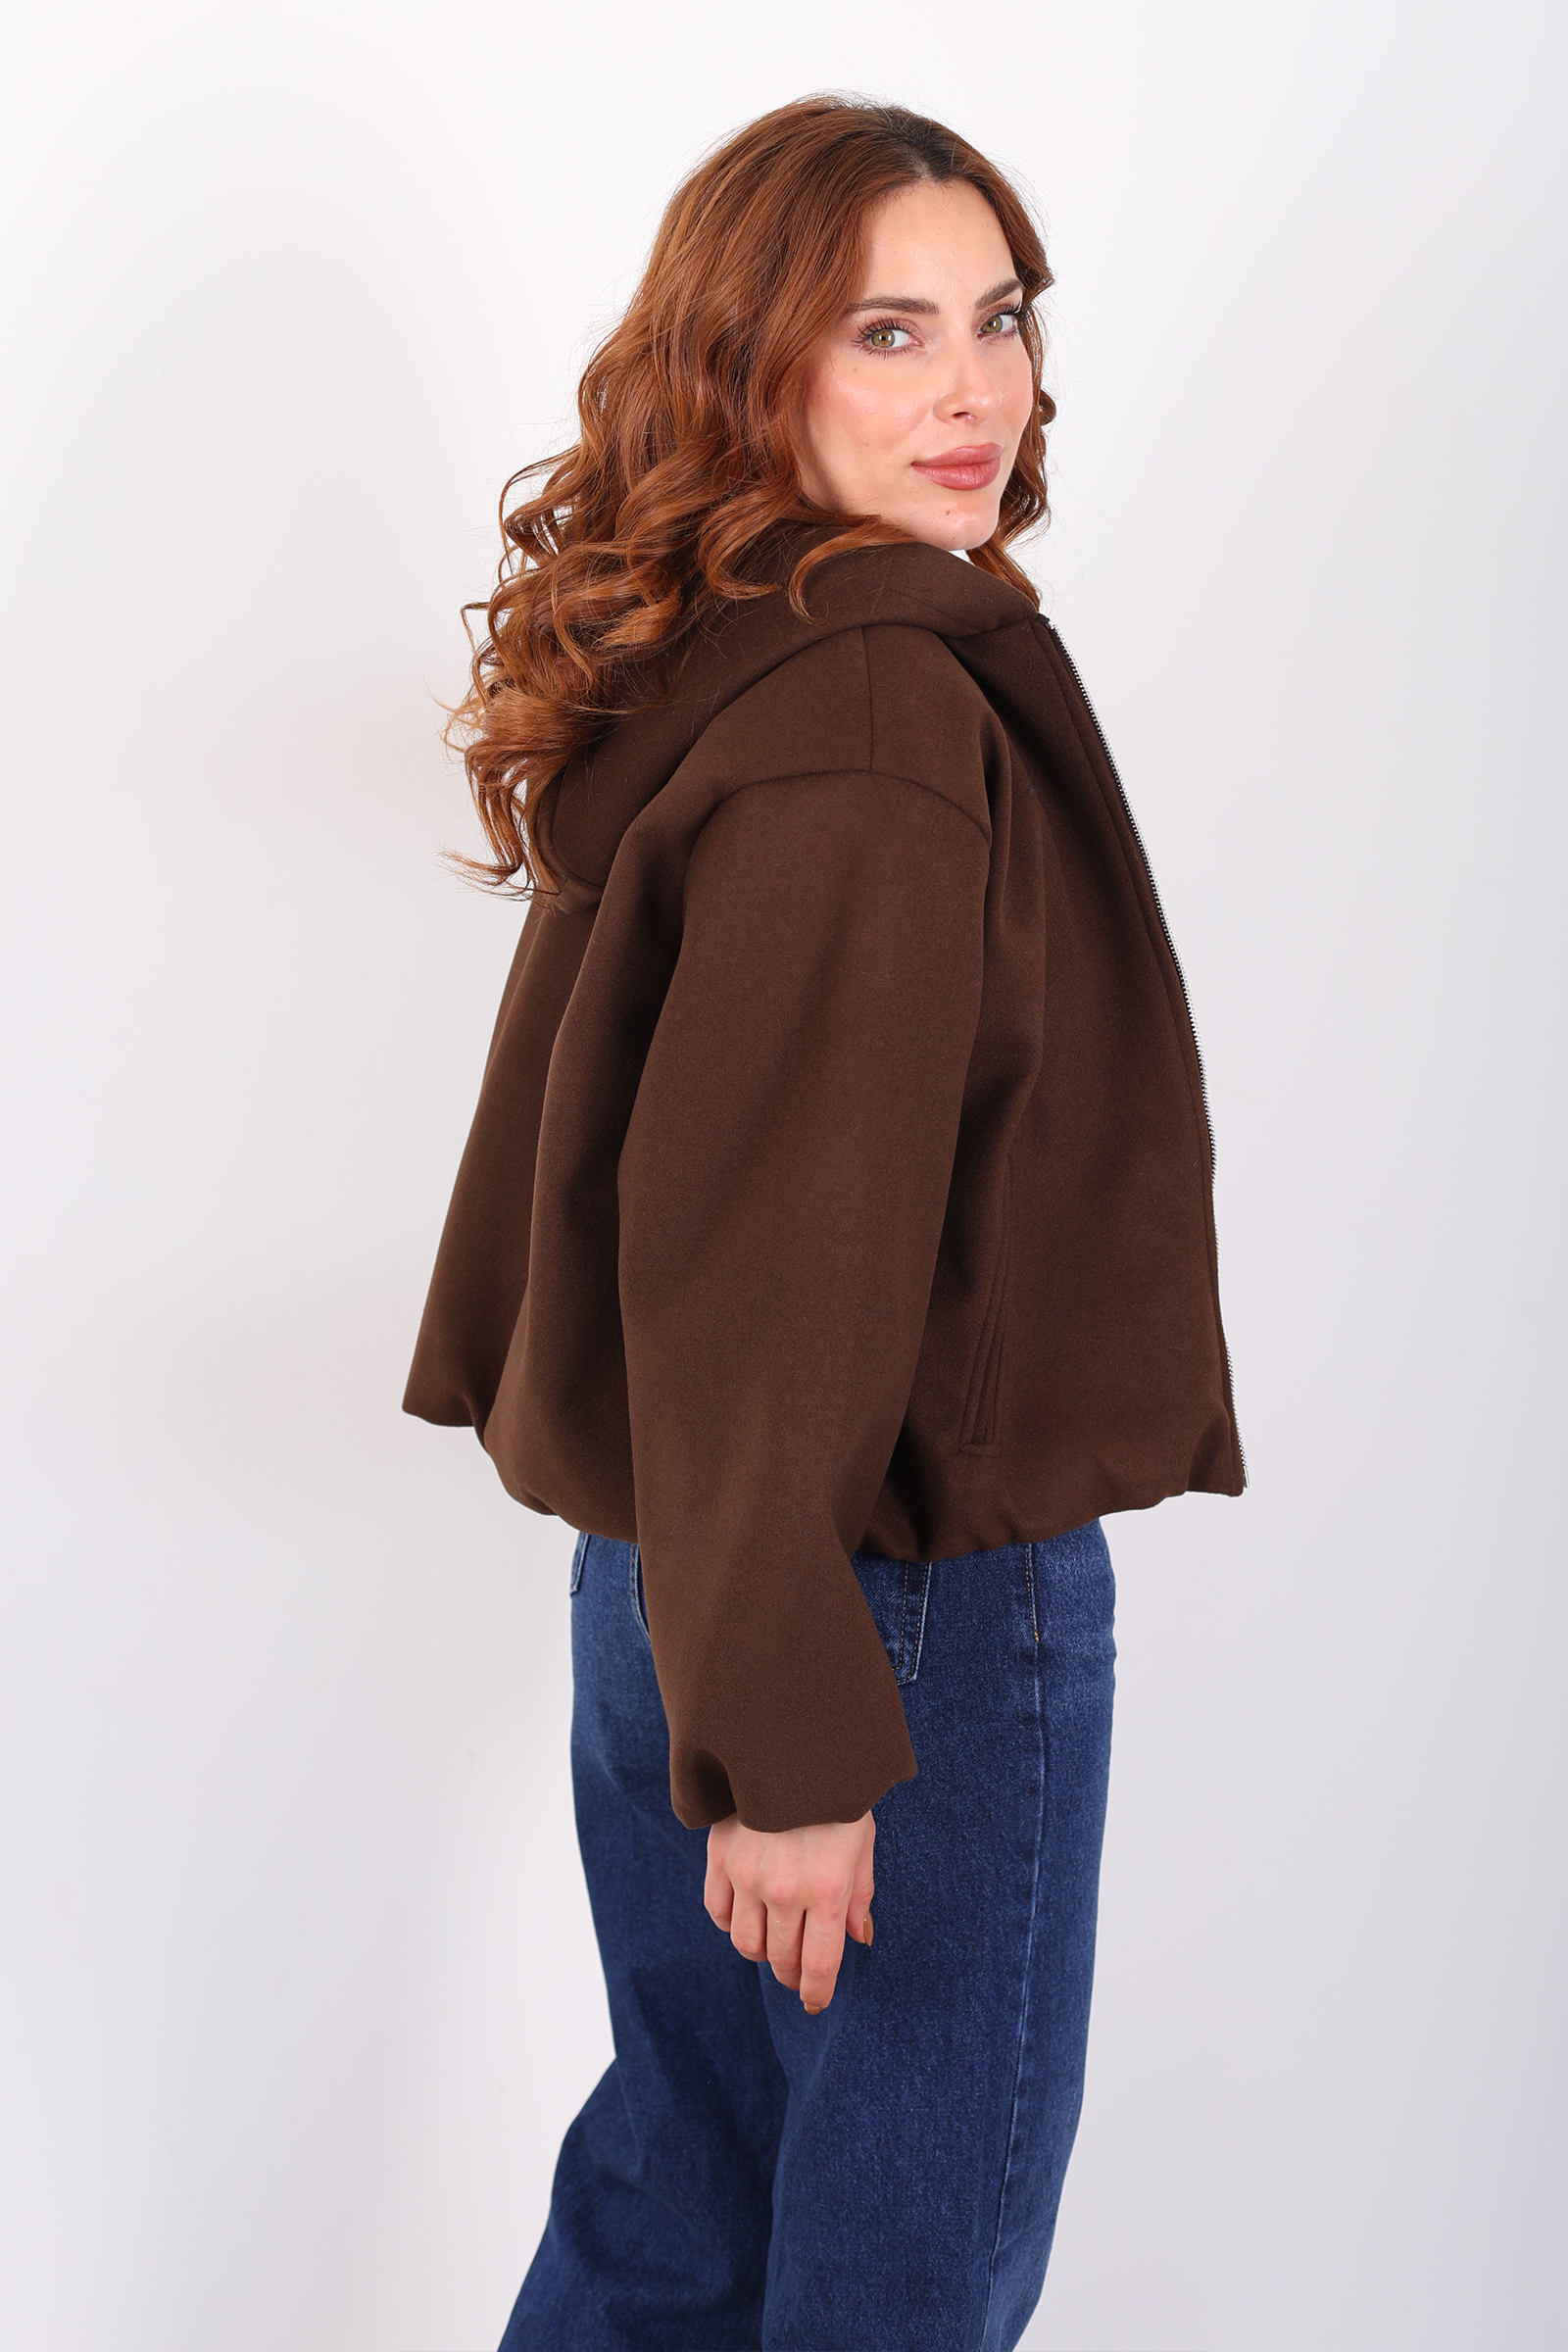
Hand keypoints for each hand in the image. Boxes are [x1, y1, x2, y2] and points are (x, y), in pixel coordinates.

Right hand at [704, 1811, 875, 2013]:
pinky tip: (749, 1912)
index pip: (819, 1965)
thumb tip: (856, 1938)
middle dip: (792, 1975)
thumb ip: (859, 1895)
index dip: (817, 1992)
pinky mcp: (719, 1856)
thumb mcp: (862, 1842)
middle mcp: (784, 1890)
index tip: (816, 2002)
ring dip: (762, 1951)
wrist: (791, 1741)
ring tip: (774, 1938)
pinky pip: (719, 1912)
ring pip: (746, 1944)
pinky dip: (733, 1922)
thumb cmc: (838, 1792)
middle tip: (798, 1972)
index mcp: (827, 1889)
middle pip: (781, 1960)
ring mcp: (747, 1875)